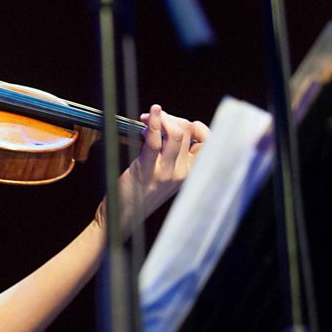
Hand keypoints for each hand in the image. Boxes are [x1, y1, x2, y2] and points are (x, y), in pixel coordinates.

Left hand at [96, 104, 209, 231]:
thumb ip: (172, 152)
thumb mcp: (165, 173)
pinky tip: (149, 115)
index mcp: (189, 172)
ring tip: (146, 119)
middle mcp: (182, 172)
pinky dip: (153, 122)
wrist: (125, 215)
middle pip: (187, 131)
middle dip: (170, 117)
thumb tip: (168, 123)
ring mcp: (166, 171)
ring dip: (161, 118)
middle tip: (152, 118)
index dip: (194, 126)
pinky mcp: (147, 169)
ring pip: (176, 133)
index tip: (177, 122)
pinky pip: (154, 140)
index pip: (207, 141)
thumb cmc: (141, 191)